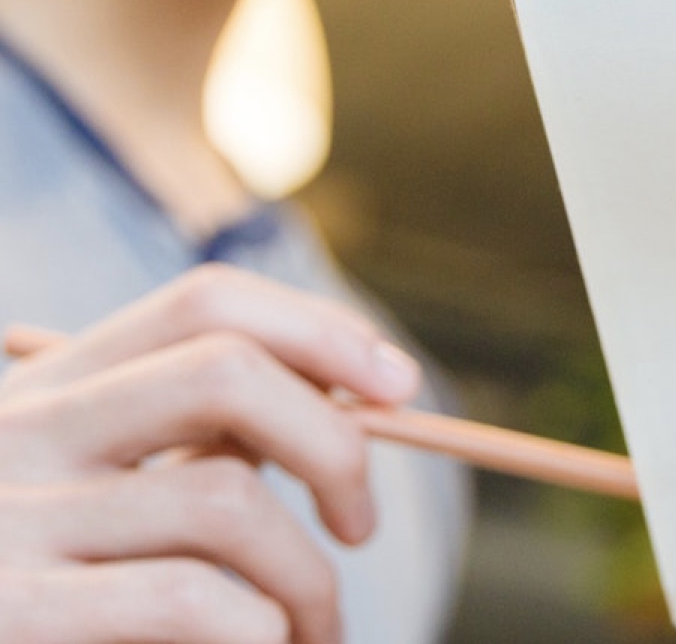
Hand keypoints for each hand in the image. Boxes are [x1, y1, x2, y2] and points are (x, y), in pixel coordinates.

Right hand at [0, 263, 421, 643]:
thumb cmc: (42, 597)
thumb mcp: (87, 493)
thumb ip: (181, 439)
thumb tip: (348, 398)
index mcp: (47, 388)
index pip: (206, 302)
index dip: (318, 330)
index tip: (398, 386)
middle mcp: (18, 434)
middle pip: (227, 371)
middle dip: (331, 441)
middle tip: (362, 525)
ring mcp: (3, 526)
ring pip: (226, 501)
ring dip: (307, 578)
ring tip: (317, 632)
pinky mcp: (6, 620)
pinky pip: (186, 598)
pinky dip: (259, 629)